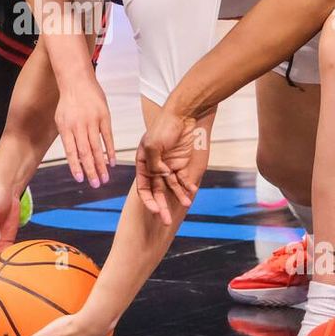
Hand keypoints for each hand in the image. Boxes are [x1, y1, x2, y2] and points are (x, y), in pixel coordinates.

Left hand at [55, 71, 115, 188]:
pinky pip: (107, 137)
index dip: (75, 167)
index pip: (71, 152)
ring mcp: (92, 121)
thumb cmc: (68, 102)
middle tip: (95, 185)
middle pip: (85, 153)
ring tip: (104, 178)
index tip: (81, 179)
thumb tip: (74, 158)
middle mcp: (78, 126)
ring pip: (97, 147)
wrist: (76, 80)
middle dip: (90, 171)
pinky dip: (110, 150)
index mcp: (65, 128)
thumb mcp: (61, 119)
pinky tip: (111, 162)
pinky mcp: (104, 116)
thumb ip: (67, 137)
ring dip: (101, 165)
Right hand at [135, 107, 199, 222]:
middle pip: (157, 191)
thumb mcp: (154, 144)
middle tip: (167, 220)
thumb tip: (160, 178)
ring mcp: (168, 167)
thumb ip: (155, 164)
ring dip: (178, 197)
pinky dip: (187, 186)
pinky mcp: (181, 166)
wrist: (185, 115)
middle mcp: (154, 168)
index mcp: (143, 163)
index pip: (143, 187)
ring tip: (185, 204)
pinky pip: (183, 180)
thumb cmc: (165, 126)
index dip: (148, 200)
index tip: (155, 210)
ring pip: (171, 188)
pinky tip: (192, 191)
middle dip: (162, 206)